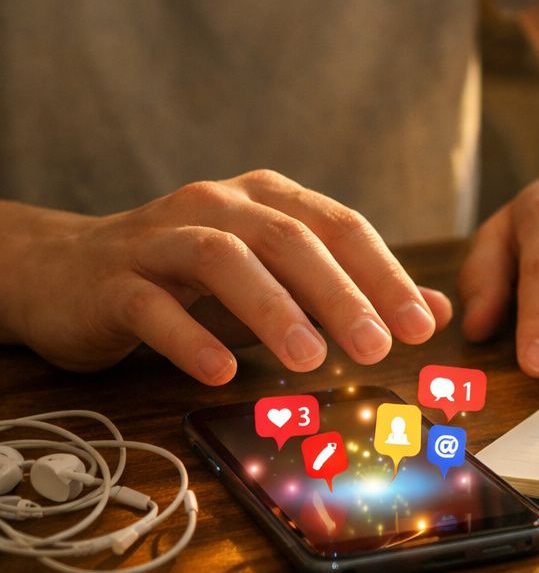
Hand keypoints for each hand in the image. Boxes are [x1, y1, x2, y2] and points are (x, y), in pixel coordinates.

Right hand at [0, 170, 451, 382]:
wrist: (67, 272)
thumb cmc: (192, 281)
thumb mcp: (280, 283)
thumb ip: (354, 292)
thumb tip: (437, 309)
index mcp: (268, 199)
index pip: (341, 227)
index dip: (385, 274)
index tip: (423, 324)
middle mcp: (217, 205)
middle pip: (290, 239)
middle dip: (341, 292)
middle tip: (381, 345)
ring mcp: (160, 238)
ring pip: (223, 259)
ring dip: (273, 309)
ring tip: (311, 359)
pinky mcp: (112, 279)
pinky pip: (153, 305)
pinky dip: (190, 337)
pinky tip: (223, 372)